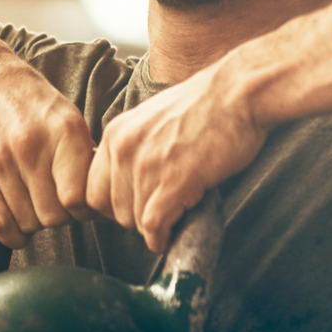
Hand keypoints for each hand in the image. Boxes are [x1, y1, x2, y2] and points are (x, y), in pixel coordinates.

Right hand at [0, 53, 95, 248]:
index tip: (83, 209)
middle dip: (60, 218)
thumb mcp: (66, 117)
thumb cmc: (25, 98)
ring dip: (35, 223)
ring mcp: (0, 160)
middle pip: (55, 215)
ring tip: (36, 206)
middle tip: (58, 207)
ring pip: (28, 222)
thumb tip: (102, 199)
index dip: (85, 212)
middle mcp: (32, 146)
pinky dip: (13, 234)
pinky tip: (18, 226)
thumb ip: (83, 157)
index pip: (80, 198)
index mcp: (64, 131)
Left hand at [88, 63, 264, 251]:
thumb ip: (136, 147)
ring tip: (176, 216)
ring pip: (133, 221)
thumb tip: (133, 181)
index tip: (135, 207)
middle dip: (135, 217)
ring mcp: (145, 166)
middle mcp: (122, 149)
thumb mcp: (154, 118)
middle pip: (111, 210)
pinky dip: (163, 237)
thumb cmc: (207, 106)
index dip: (114, 205)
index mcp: (115, 133)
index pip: (92, 189)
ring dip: (154, 227)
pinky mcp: (172, 183)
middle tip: (161, 212)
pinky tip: (176, 231)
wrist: (239, 93)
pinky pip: (153, 227)